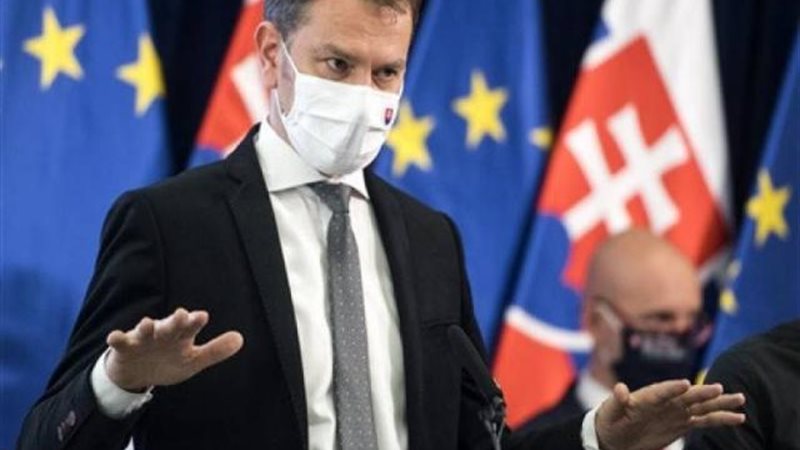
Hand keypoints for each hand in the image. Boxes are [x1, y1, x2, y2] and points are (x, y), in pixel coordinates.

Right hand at [105, 308, 243, 390]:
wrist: (137, 373)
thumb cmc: (168, 361)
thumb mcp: (192, 360)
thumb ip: (215, 351)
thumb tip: (240, 339)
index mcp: (180, 335)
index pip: (190, 327)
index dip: (195, 321)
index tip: (202, 316)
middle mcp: (163, 333)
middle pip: (169, 326)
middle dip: (175, 321)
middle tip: (182, 314)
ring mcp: (142, 339)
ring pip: (144, 330)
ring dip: (145, 327)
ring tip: (147, 323)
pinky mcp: (124, 348)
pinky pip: (119, 342)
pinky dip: (117, 338)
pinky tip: (115, 336)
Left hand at [595, 380, 744, 449]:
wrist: (617, 435)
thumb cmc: (611, 420)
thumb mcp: (610, 412)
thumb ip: (617, 401)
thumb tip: (620, 388)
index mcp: (648, 396)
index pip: (661, 391)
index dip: (671, 388)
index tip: (685, 384)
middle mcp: (666, 401)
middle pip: (687, 396)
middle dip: (702, 393)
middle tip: (719, 389)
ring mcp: (677, 411)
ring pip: (702, 406)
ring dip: (720, 403)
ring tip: (740, 398)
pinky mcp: (683, 423)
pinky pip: (705, 420)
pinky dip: (721, 419)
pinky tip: (739, 417)